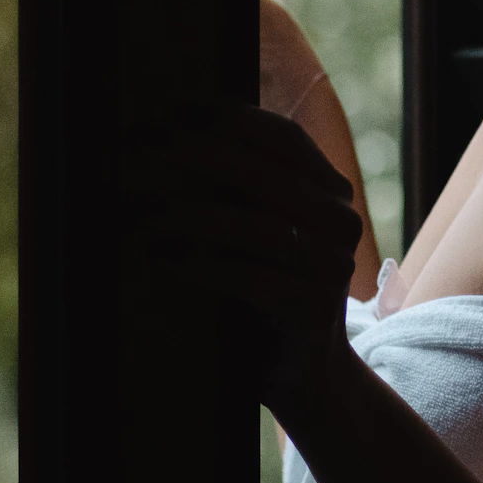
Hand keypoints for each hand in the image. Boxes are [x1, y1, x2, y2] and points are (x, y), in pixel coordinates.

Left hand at [123, 101, 363, 414]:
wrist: (300, 373)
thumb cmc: (264, 289)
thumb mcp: (256, 227)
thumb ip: (236, 185)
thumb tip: (169, 133)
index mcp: (330, 190)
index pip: (284, 138)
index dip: (231, 118)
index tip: (176, 110)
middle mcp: (341, 222)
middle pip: (265, 174)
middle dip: (198, 157)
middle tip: (143, 149)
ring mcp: (334, 268)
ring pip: (255, 226)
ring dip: (190, 213)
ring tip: (141, 208)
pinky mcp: (315, 310)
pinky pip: (251, 278)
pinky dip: (201, 265)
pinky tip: (161, 255)